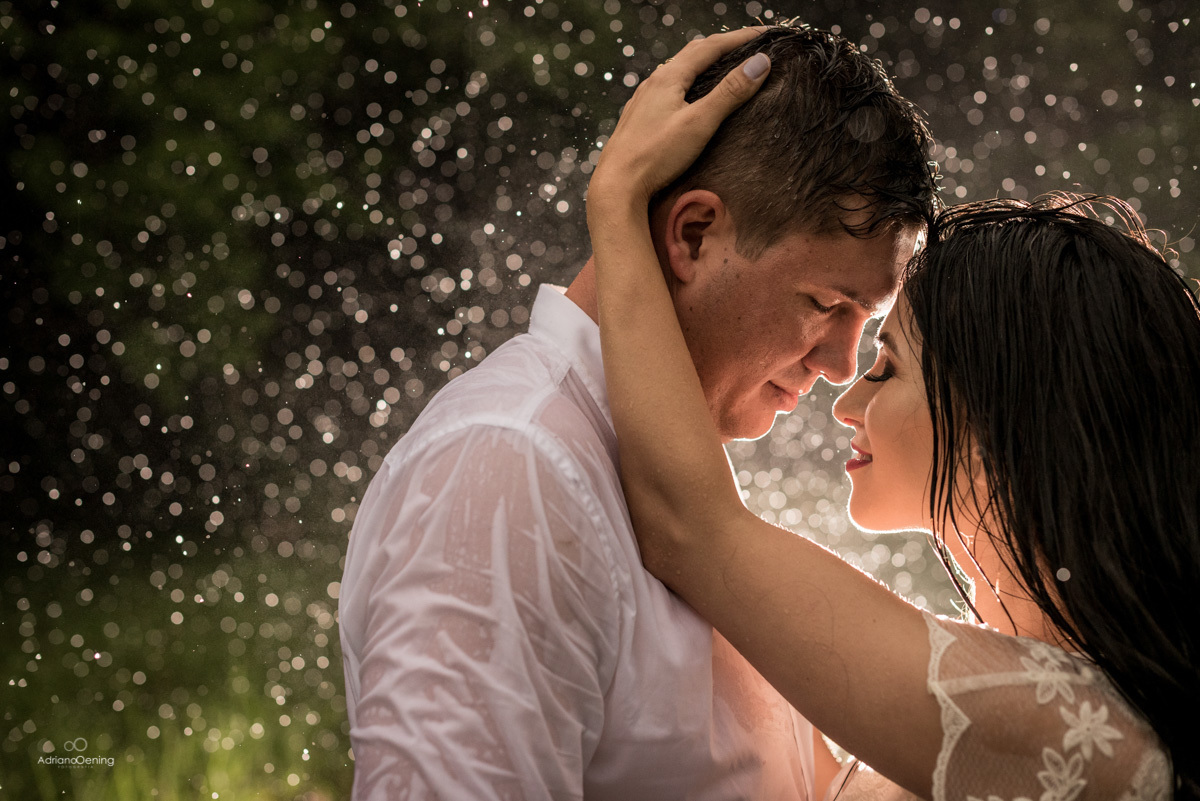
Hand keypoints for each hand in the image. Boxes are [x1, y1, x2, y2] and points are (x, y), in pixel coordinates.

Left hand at [587, 28, 771, 217]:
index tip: (767, 34)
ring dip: (704, 64)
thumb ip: (730, 92)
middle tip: (750, 45)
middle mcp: (653, 83)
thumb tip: (759, 63)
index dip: (741, 37)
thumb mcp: (699, 122)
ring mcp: (644, 101)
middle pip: (693, 54)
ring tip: (725, 67)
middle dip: (724, 46)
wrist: (616, 187)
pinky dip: (689, 84)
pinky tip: (691, 97)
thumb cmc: (656, 156)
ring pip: (679, 72)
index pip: (711, 46)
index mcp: (668, 77)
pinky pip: (668, 90)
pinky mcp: (639, 119)